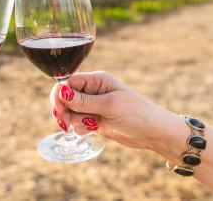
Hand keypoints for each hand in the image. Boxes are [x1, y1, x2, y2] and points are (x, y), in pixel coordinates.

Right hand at [50, 71, 176, 150]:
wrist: (154, 133)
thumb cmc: (137, 113)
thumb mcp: (109, 106)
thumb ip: (83, 101)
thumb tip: (61, 92)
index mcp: (96, 80)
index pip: (68, 82)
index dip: (59, 95)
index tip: (59, 111)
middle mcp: (92, 90)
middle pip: (65, 97)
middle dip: (63, 110)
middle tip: (65, 123)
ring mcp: (93, 105)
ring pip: (70, 111)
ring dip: (73, 120)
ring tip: (89, 125)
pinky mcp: (95, 119)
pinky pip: (77, 122)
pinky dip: (80, 127)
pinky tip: (92, 130)